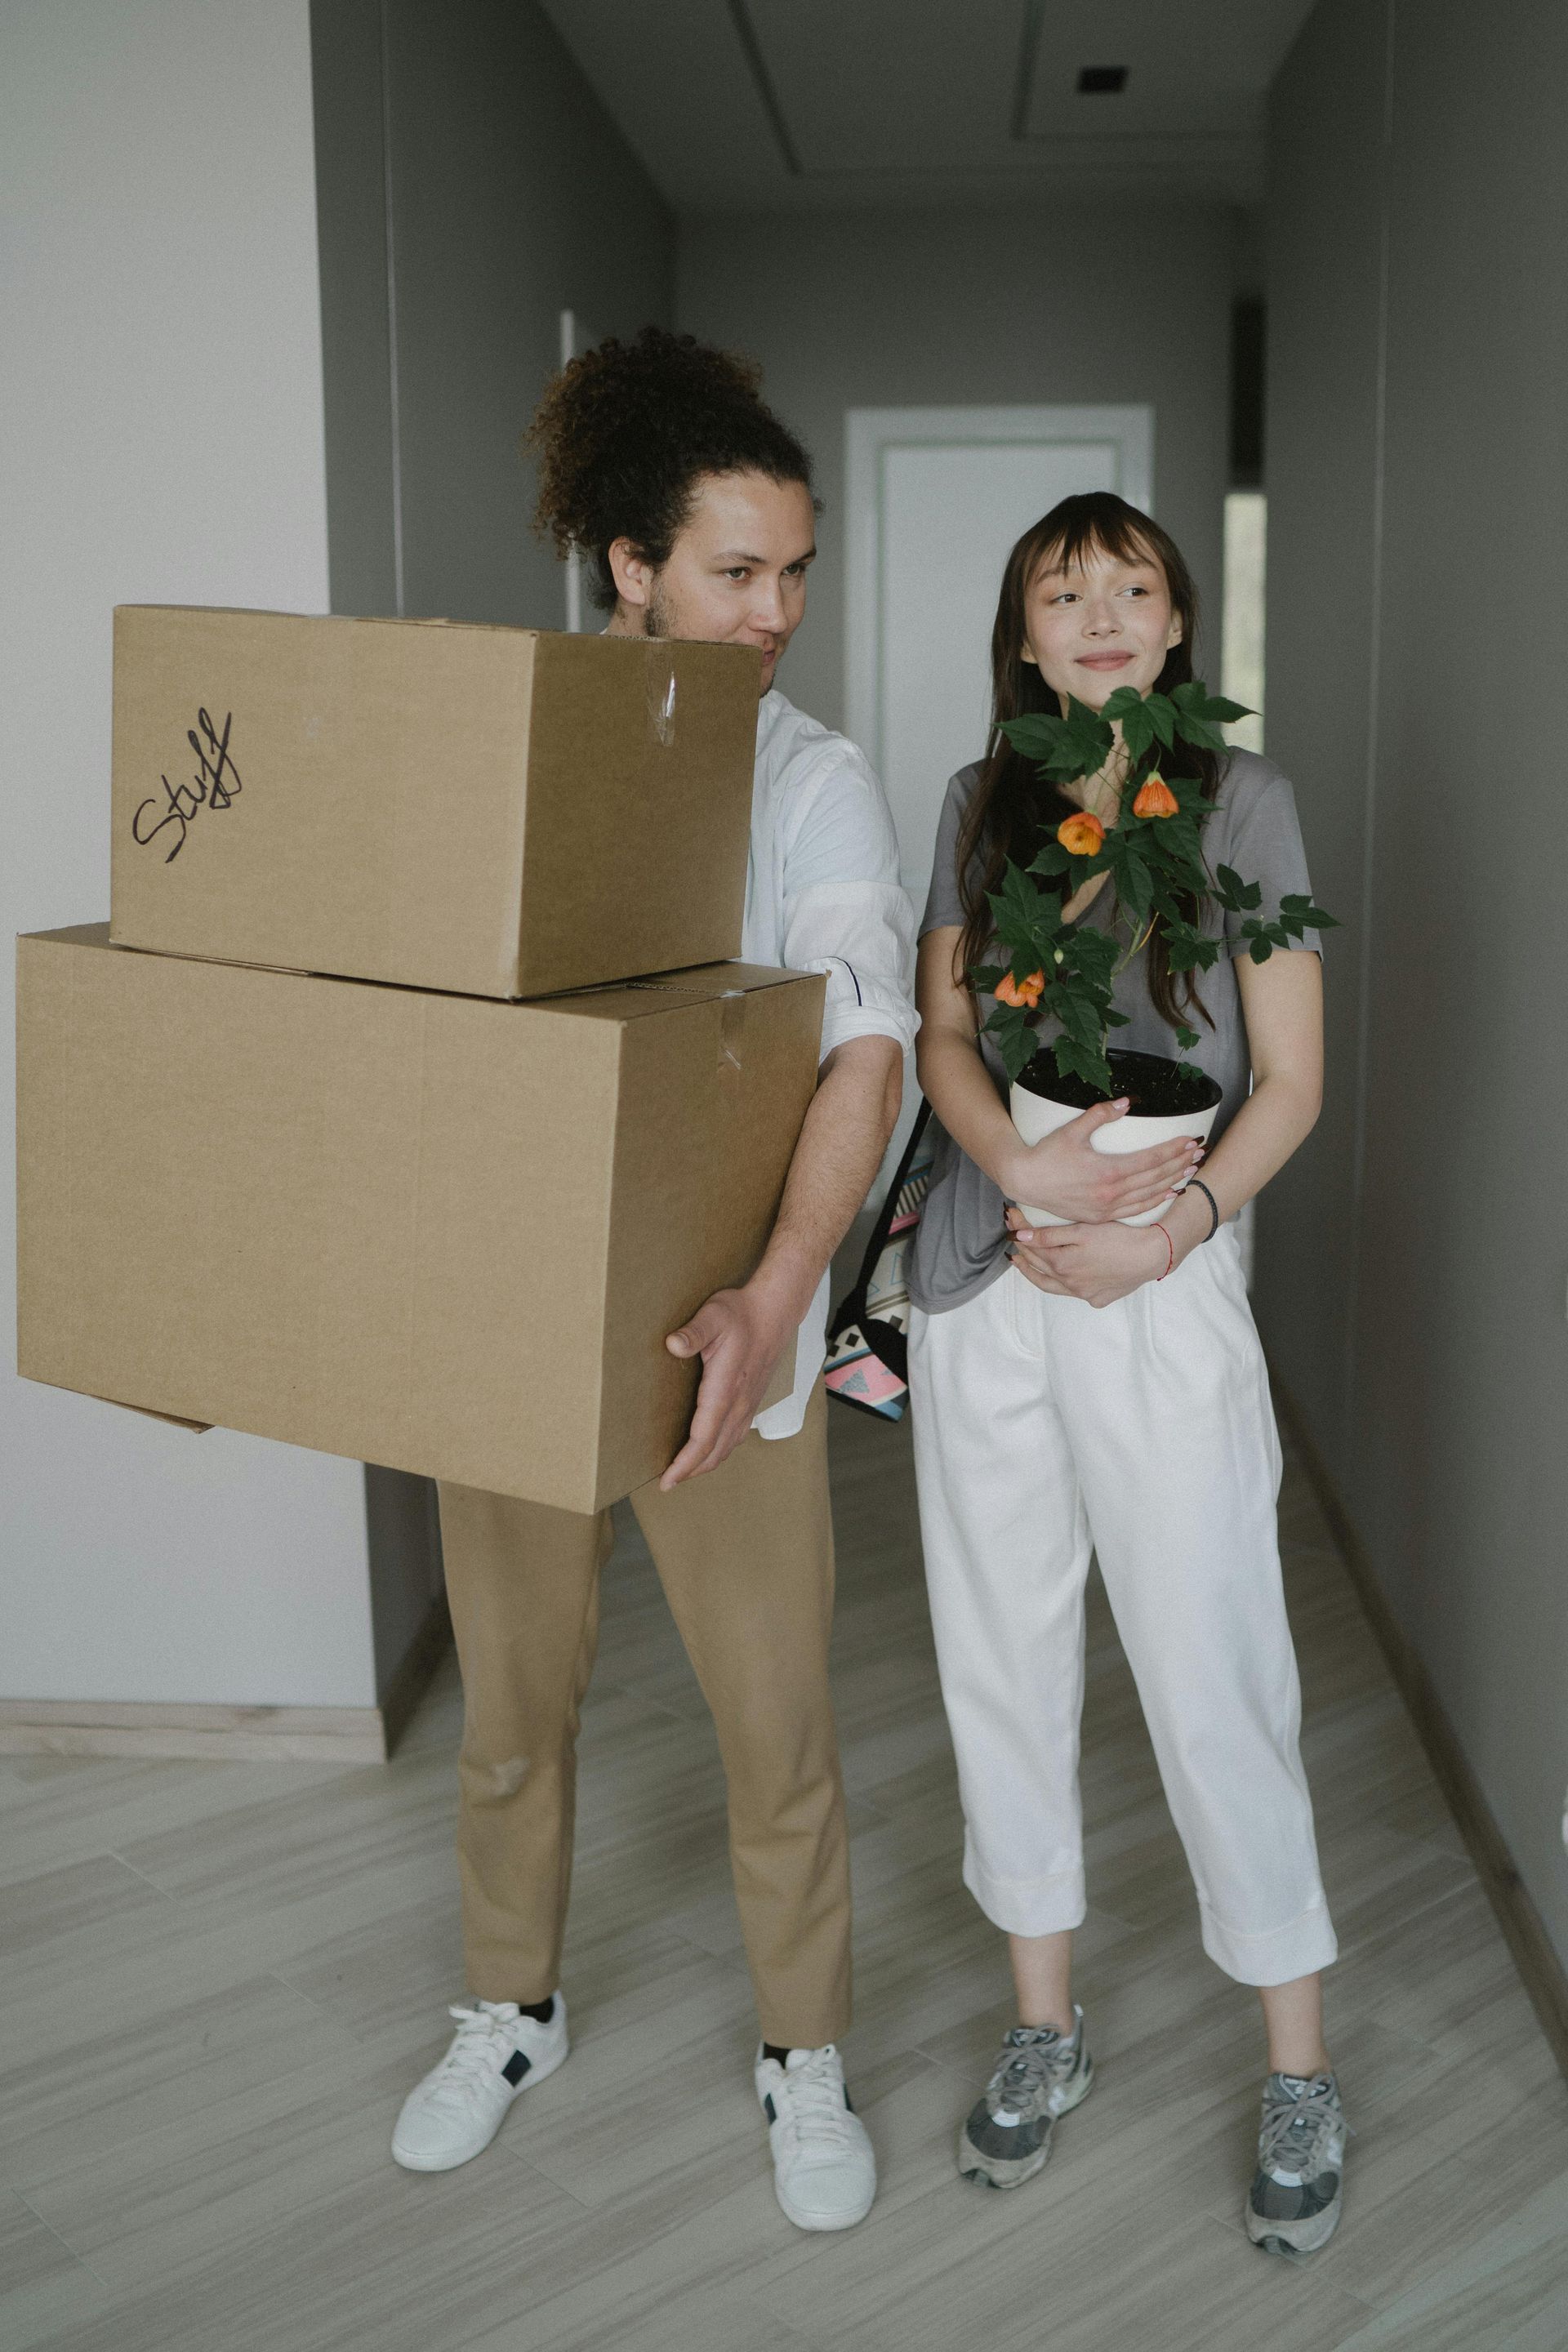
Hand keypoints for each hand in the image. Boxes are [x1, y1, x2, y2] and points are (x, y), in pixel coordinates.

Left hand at [660, 1280, 798, 1488]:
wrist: (774, 1311)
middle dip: (691, 1471)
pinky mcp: (752, 1401)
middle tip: (667, 1483)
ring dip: (706, 1463)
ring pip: (727, 1446)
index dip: (685, 1463)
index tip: (668, 1479)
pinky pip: (736, 1436)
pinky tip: (711, 1451)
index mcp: (726, 1389)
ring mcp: (748, 1404)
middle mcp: (739, 1403)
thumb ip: (693, 1332)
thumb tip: (672, 1345)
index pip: (704, 1438)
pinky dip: (720, 1450)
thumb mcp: (713, 1316)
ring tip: (684, 1472)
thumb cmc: (741, 1313)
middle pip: (715, 1451)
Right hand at [1000, 1099, 1202, 1224]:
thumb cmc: (1046, 1154)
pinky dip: (1155, 1201)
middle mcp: (1112, 1193)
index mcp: (1108, 1171)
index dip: (1173, 1150)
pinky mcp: (1101, 1216)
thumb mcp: (1072, 1130)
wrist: (1024, 1180)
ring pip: (1149, 1195)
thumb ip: (1101, 1114)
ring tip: (1191, 1170)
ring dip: (1172, 1182)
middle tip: (1200, 1153)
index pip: (1151, 1160)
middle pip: (1155, 1178)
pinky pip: (1135, 1209)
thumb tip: (1126, 1102)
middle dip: (1180, 1164)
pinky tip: (1168, 1193)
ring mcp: (1107, 1208)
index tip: (1190, 1140)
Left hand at [1006, 1208, 1171, 1308]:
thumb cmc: (1119, 1238)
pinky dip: (1061, 1284)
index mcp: (1062, 1265)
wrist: (1152, 1256)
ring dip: (1033, 1273)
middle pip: (1037, 1267)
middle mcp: (1069, 1284)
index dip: (1019, 1230)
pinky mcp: (1099, 1299)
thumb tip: (1019, 1237)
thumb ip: (1049, 1235)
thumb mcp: (1082, 1231)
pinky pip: (1073, 1293)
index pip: (1031, 1246)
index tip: (1011, 1217)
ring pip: (1050, 1286)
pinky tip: (1059, 1277)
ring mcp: (1084, 1294)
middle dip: (1022, 1250)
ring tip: (1020, 1262)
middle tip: (1011, 1238)